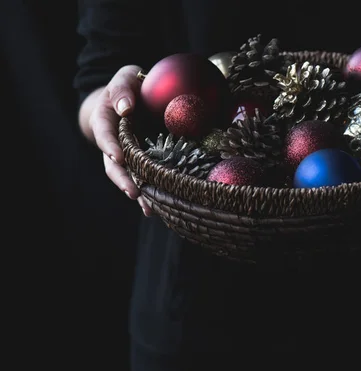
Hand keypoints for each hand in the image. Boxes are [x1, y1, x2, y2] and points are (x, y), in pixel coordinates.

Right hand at [88, 65, 151, 215]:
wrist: (137, 98)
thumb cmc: (131, 85)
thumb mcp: (125, 77)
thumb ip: (122, 89)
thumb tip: (125, 108)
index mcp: (105, 121)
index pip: (105, 134)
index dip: (110, 146)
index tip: (117, 157)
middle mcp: (114, 143)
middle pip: (114, 165)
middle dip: (123, 179)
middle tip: (132, 191)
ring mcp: (128, 155)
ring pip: (130, 177)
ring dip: (138, 194)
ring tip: (149, 209)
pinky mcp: (144, 162)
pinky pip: (146, 179)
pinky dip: (152, 194)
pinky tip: (162, 208)